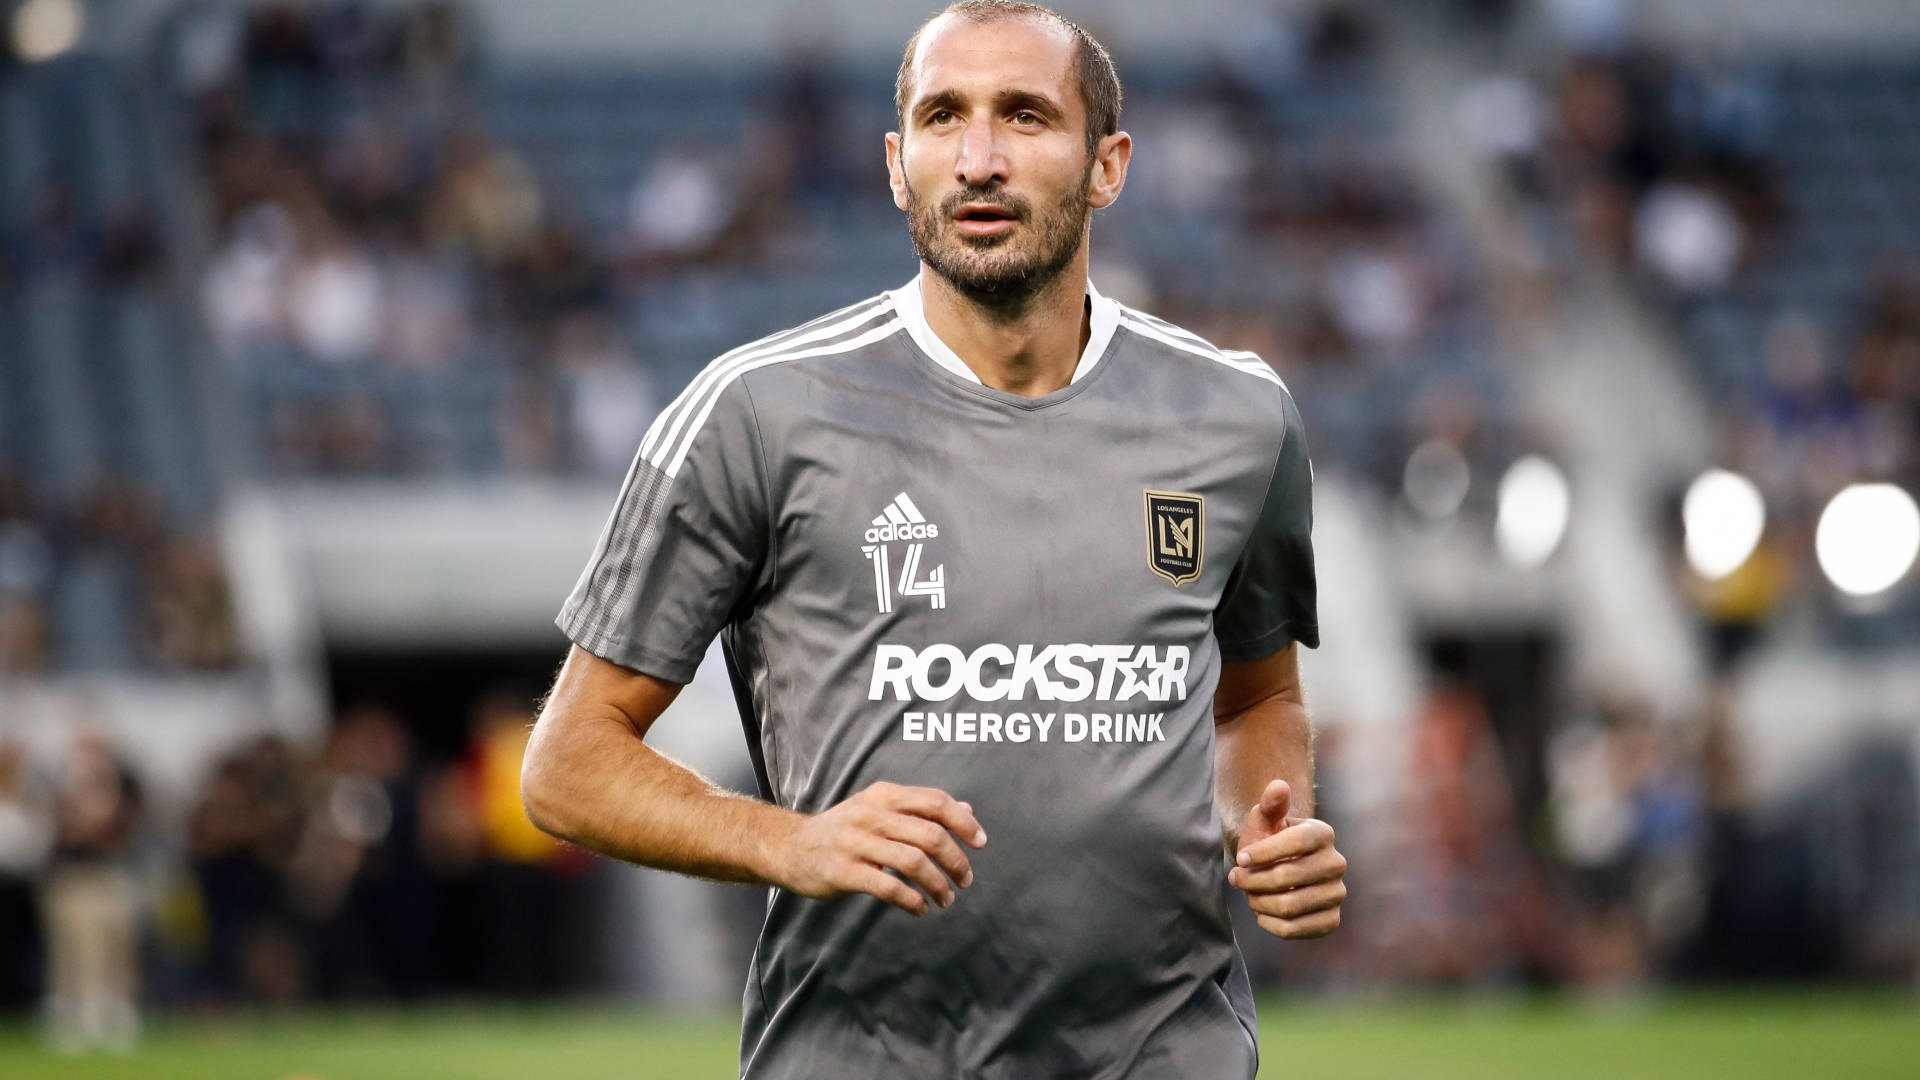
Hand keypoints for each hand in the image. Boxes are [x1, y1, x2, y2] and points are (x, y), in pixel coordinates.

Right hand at [772, 781, 987, 915]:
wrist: (790, 846)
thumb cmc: (844, 828)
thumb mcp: (879, 807)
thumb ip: (921, 809)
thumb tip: (967, 812)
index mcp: (884, 795)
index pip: (935, 801)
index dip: (963, 823)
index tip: (980, 843)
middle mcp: (871, 815)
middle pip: (930, 834)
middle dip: (956, 861)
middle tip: (965, 880)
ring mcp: (855, 843)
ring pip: (912, 862)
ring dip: (937, 884)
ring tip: (946, 899)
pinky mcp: (843, 871)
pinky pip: (888, 887)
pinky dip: (912, 900)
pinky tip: (919, 908)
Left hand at [1229, 779, 1345, 938]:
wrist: (1275, 868)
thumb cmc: (1267, 841)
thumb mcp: (1264, 821)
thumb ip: (1270, 805)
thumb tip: (1278, 786)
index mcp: (1323, 833)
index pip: (1295, 842)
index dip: (1263, 852)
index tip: (1239, 858)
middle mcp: (1337, 863)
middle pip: (1287, 877)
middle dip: (1253, 880)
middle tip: (1236, 878)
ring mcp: (1337, 893)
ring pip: (1289, 905)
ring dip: (1258, 901)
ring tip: (1248, 893)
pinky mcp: (1330, 920)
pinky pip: (1295, 929)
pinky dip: (1269, 923)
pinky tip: (1261, 912)